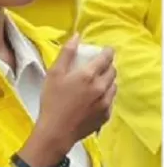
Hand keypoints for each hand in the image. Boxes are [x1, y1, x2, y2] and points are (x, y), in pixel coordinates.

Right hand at [36, 34, 115, 155]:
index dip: (108, 52)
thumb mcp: (54, 73)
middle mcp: (101, 88)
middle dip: (108, 65)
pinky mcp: (106, 115)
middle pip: (112, 72)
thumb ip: (67, 53)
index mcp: (89, 75)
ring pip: (114, 86)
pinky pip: (111, 100)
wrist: (57, 130)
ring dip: (108, 80)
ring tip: (98, 80)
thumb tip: (77, 36)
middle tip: (99, 65)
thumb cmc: (52, 99)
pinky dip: (106, 94)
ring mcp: (105, 103)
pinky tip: (96, 96)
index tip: (107, 49)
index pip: (106, 59)